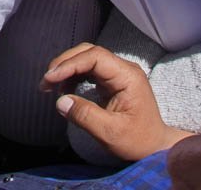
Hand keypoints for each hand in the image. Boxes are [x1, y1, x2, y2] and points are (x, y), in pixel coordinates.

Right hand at [42, 44, 190, 161]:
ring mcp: (118, 73)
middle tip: (46, 81)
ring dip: (66, 69)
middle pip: (88, 52)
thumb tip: (60, 101)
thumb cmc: (137, 141)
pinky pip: (88, 70)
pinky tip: (64, 90)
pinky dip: (73, 76)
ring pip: (86, 58)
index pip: (95, 57)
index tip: (50, 78)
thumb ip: (85, 116)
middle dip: (64, 63)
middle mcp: (123, 69)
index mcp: (127, 77)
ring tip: (50, 87)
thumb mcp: (110, 133)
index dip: (70, 64)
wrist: (154, 147)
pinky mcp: (112, 80)